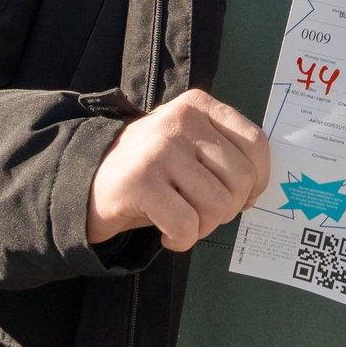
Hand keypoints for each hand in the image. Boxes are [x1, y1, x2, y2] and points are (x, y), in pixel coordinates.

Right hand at [86, 89, 270, 252]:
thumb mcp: (189, 146)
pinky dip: (182, 241)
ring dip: (203, 228)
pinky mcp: (140, 181)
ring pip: (216, 205)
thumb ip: (223, 153)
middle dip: (228, 210)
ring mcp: (160, 148)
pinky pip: (186, 224)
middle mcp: (181, 120)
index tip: (242, 198)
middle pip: (241, 178)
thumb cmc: (151, 171)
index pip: (256, 142)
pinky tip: (167, 235)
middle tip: (203, 216)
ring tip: (183, 224)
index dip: (258, 180)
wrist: (87, 182)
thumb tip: (258, 187)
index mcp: (199, 105)